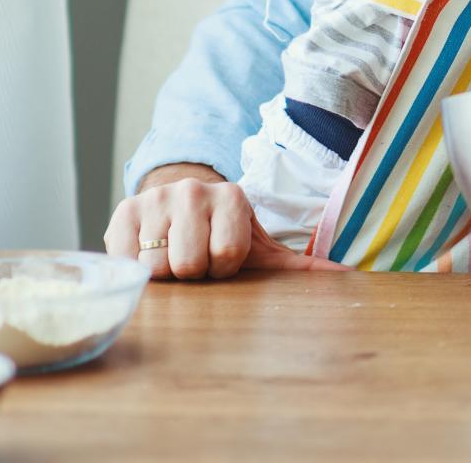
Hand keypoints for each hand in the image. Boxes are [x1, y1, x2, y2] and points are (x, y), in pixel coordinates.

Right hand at [105, 165, 349, 278]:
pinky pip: (124, 259)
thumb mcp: (260, 250)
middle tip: (196, 257)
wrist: (178, 208)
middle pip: (187, 264)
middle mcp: (192, 190)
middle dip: (193, 272)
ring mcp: (154, 198)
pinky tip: (147, 253)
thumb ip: (299, 267)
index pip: (227, 255)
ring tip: (173, 253)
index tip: (223, 257)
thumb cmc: (221, 236)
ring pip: (156, 266)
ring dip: (165, 272)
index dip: (224, 267)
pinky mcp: (121, 211)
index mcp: (232, 196)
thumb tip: (349, 280)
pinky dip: (135, 267)